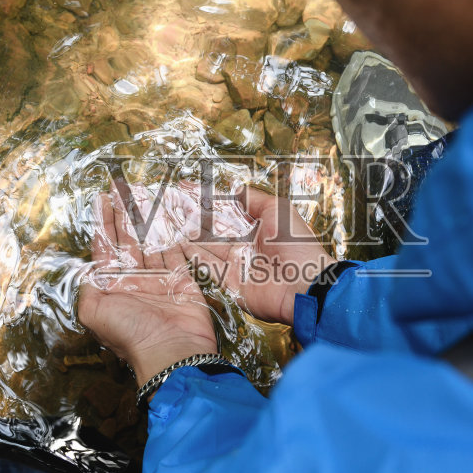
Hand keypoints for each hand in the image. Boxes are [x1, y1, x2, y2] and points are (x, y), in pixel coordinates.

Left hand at [78, 191, 218, 387]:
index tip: (101, 200)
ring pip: (149, 240)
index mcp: (112, 287)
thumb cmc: (131, 332)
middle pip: (126, 239)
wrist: (172, 350)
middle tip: (120, 188)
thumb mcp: (94, 312)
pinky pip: (175, 250)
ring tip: (140, 193)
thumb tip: (85, 268)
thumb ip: (87, 287)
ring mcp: (158, 279)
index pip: (104, 248)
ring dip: (145, 217)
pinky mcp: (181, 279)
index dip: (102, 223)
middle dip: (122, 213)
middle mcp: (134, 280)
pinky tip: (166, 214)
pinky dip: (171, 232)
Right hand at [183, 187, 335, 326]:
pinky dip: (194, 257)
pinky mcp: (230, 282)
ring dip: (189, 237)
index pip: (227, 212)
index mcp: (257, 228)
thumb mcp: (278, 210)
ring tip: (169, 224)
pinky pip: (209, 268)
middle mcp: (245, 245)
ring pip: (208, 247)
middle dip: (194, 219)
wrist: (303, 283)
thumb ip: (253, 199)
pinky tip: (178, 246)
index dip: (209, 203)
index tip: (189, 192)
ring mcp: (237, 264)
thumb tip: (235, 189)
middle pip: (214, 230)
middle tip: (172, 208)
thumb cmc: (296, 244)